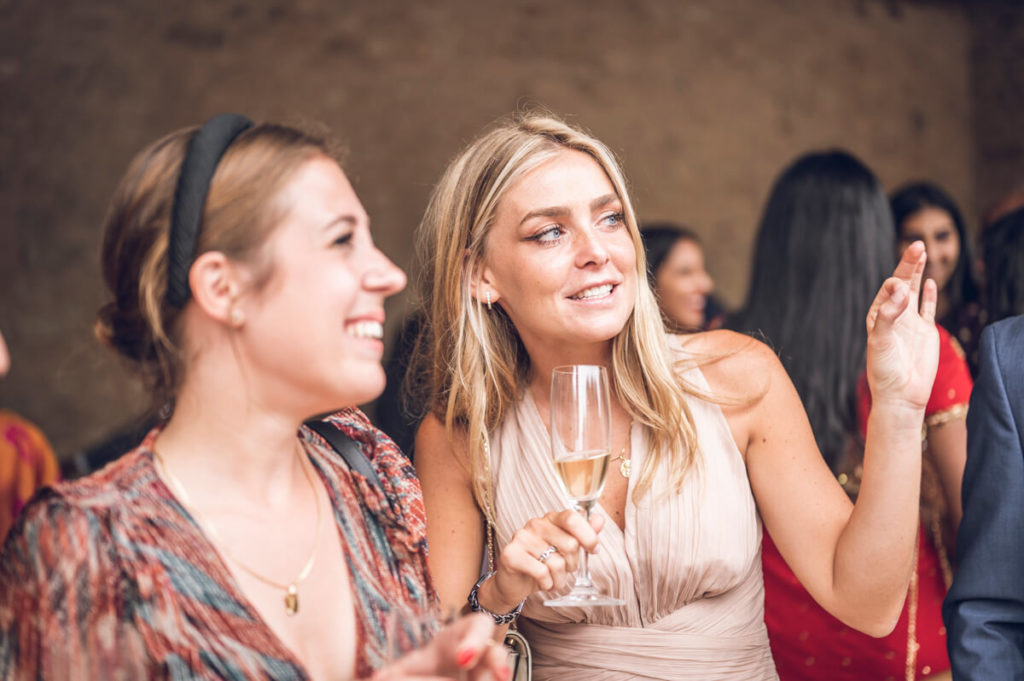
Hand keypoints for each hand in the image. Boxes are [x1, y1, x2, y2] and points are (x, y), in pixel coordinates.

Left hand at [372, 613, 508, 680]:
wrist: (445, 667)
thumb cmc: (435, 659)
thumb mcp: (419, 660)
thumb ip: (401, 670)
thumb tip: (376, 679)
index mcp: (469, 632)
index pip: (479, 627)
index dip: (474, 641)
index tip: (462, 657)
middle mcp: (486, 650)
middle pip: (497, 653)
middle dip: (496, 664)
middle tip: (491, 674)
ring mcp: (490, 668)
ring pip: (499, 669)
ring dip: (495, 675)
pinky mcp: (489, 676)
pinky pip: (494, 678)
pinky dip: (492, 680)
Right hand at [485, 509, 603, 610]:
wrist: (513, 583)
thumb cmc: (543, 563)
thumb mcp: (565, 550)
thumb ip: (583, 534)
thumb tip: (600, 520)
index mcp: (550, 518)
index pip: (572, 518)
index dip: (588, 536)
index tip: (594, 550)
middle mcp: (535, 524)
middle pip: (569, 544)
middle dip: (572, 564)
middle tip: (564, 569)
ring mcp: (521, 538)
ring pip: (556, 563)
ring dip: (559, 579)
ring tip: (552, 579)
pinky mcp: (510, 555)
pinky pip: (541, 573)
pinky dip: (547, 584)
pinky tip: (542, 583)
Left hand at [865, 240, 938, 410]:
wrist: (901, 395)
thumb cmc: (884, 371)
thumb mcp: (880, 341)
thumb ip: (889, 315)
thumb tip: (900, 290)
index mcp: (877, 317)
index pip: (886, 290)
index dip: (894, 283)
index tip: (900, 285)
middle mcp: (893, 317)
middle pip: (901, 284)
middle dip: (908, 265)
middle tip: (917, 245)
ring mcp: (910, 323)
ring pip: (914, 292)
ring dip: (917, 273)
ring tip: (921, 251)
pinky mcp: (925, 332)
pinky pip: (927, 308)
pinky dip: (928, 295)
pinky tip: (929, 281)